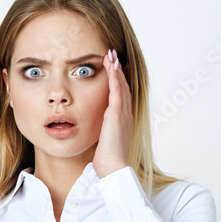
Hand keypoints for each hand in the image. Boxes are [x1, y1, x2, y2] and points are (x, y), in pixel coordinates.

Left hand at [92, 48, 132, 177]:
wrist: (113, 167)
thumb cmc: (106, 158)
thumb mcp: (103, 141)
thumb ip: (101, 131)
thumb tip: (96, 129)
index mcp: (122, 119)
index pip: (120, 95)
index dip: (117, 80)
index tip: (112, 67)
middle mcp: (125, 114)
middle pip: (122, 86)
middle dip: (117, 69)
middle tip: (112, 54)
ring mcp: (123, 113)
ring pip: (121, 85)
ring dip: (116, 68)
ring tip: (111, 54)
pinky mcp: (117, 114)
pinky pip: (117, 91)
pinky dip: (115, 77)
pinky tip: (111, 66)